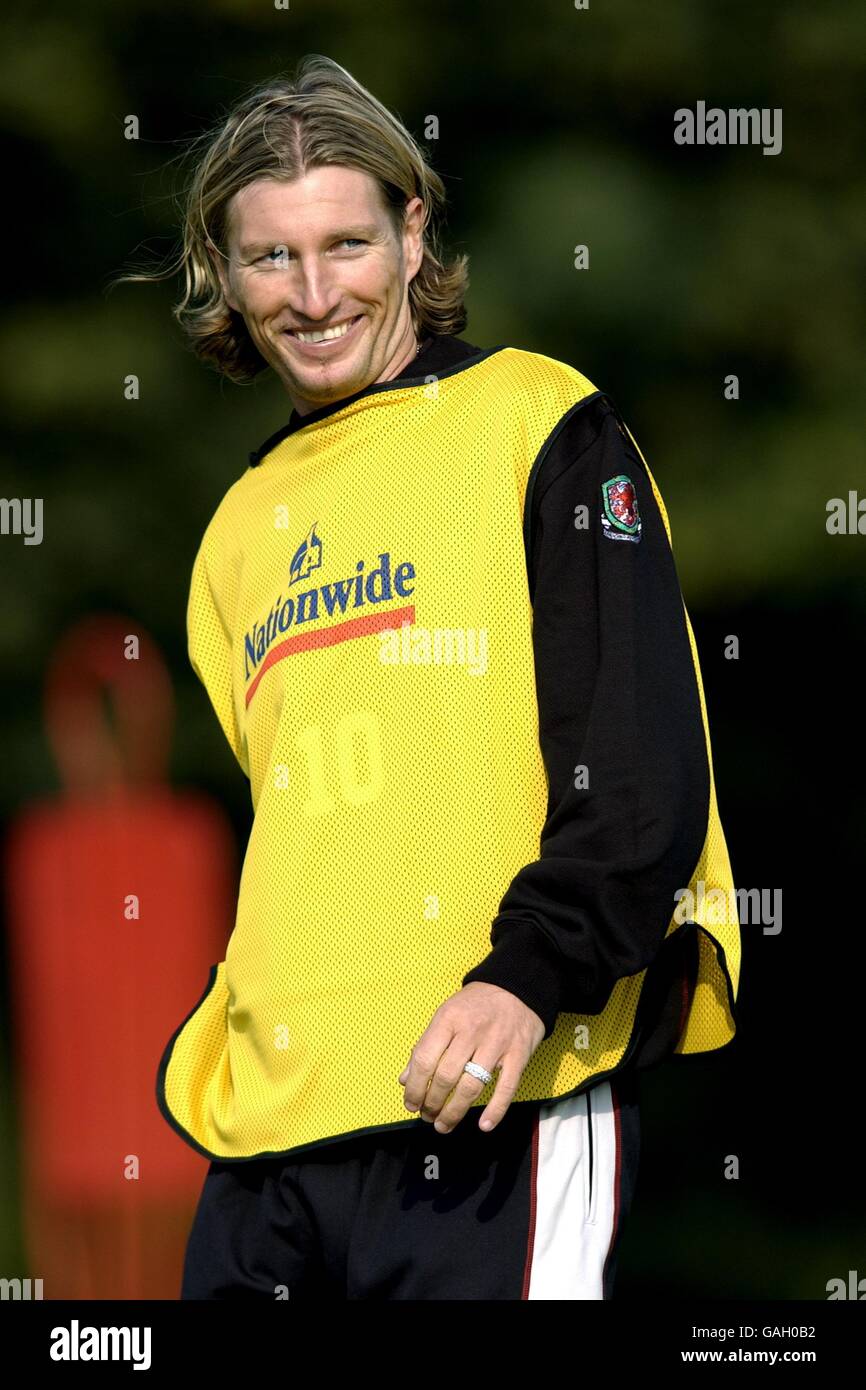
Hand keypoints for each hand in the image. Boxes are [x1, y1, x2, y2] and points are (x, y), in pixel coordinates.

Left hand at [397, 981, 545, 1134]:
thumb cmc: (476, 1004)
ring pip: (472, 1086)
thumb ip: (426, 1045)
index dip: (414, 1087)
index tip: (410, 1104)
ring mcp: (496, 1043)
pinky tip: (483, 1125)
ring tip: (444, 1125)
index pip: (424, 1059)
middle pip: (446, 1076)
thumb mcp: (446, 1014)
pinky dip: (495, 1110)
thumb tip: (405, 1079)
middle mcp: (471, 1031)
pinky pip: (506, 1087)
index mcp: (448, 1019)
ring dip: (455, 1112)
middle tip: (427, 1116)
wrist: (518, 987)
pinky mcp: (519, 1054)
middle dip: (432, 1103)